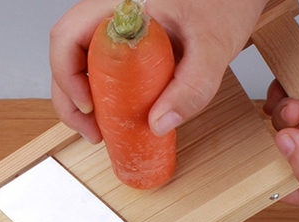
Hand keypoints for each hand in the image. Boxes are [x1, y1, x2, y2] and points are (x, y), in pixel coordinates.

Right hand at [49, 0, 267, 142]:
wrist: (232, 4)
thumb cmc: (223, 9)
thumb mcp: (212, 50)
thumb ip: (191, 88)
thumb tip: (157, 125)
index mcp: (123, 10)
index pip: (69, 35)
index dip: (67, 76)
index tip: (90, 107)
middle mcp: (112, 21)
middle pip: (66, 58)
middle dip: (70, 101)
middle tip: (92, 132)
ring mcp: (115, 38)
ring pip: (78, 69)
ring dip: (80, 105)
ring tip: (98, 132)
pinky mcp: (123, 53)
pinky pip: (97, 75)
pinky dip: (98, 102)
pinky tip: (111, 120)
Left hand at [263, 62, 298, 208]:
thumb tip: (284, 146)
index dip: (280, 186)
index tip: (269, 174)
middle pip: (288, 153)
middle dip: (284, 142)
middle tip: (295, 131)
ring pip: (286, 120)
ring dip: (282, 114)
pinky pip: (297, 86)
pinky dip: (285, 88)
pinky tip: (292, 93)